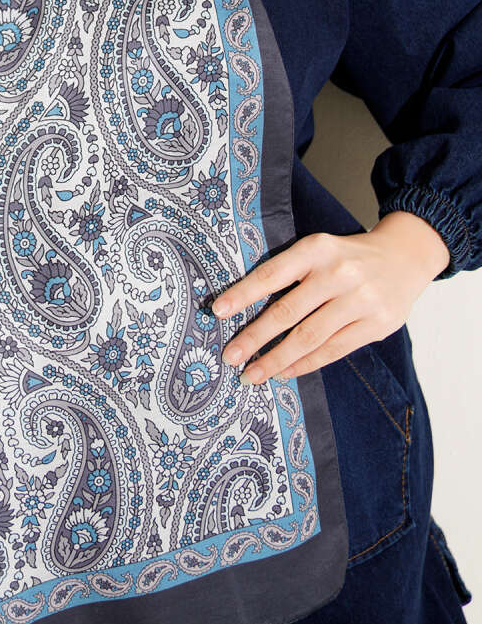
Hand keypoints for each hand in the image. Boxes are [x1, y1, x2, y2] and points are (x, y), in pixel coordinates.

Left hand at [211, 211, 450, 384]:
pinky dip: (304, 365)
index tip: (217, 311)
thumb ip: (289, 271)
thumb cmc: (347, 257)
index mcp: (317, 249)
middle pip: (288, 312)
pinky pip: (333, 350)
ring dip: (276, 360)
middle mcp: (339, 273)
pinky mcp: (377, 325)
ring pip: (309, 337)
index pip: (272, 273)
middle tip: (230, 356)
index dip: (244, 293)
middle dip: (254, 337)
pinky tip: (284, 373)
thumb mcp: (319, 249)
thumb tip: (242, 304)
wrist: (405, 256)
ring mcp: (360, 300)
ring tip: (252, 375)